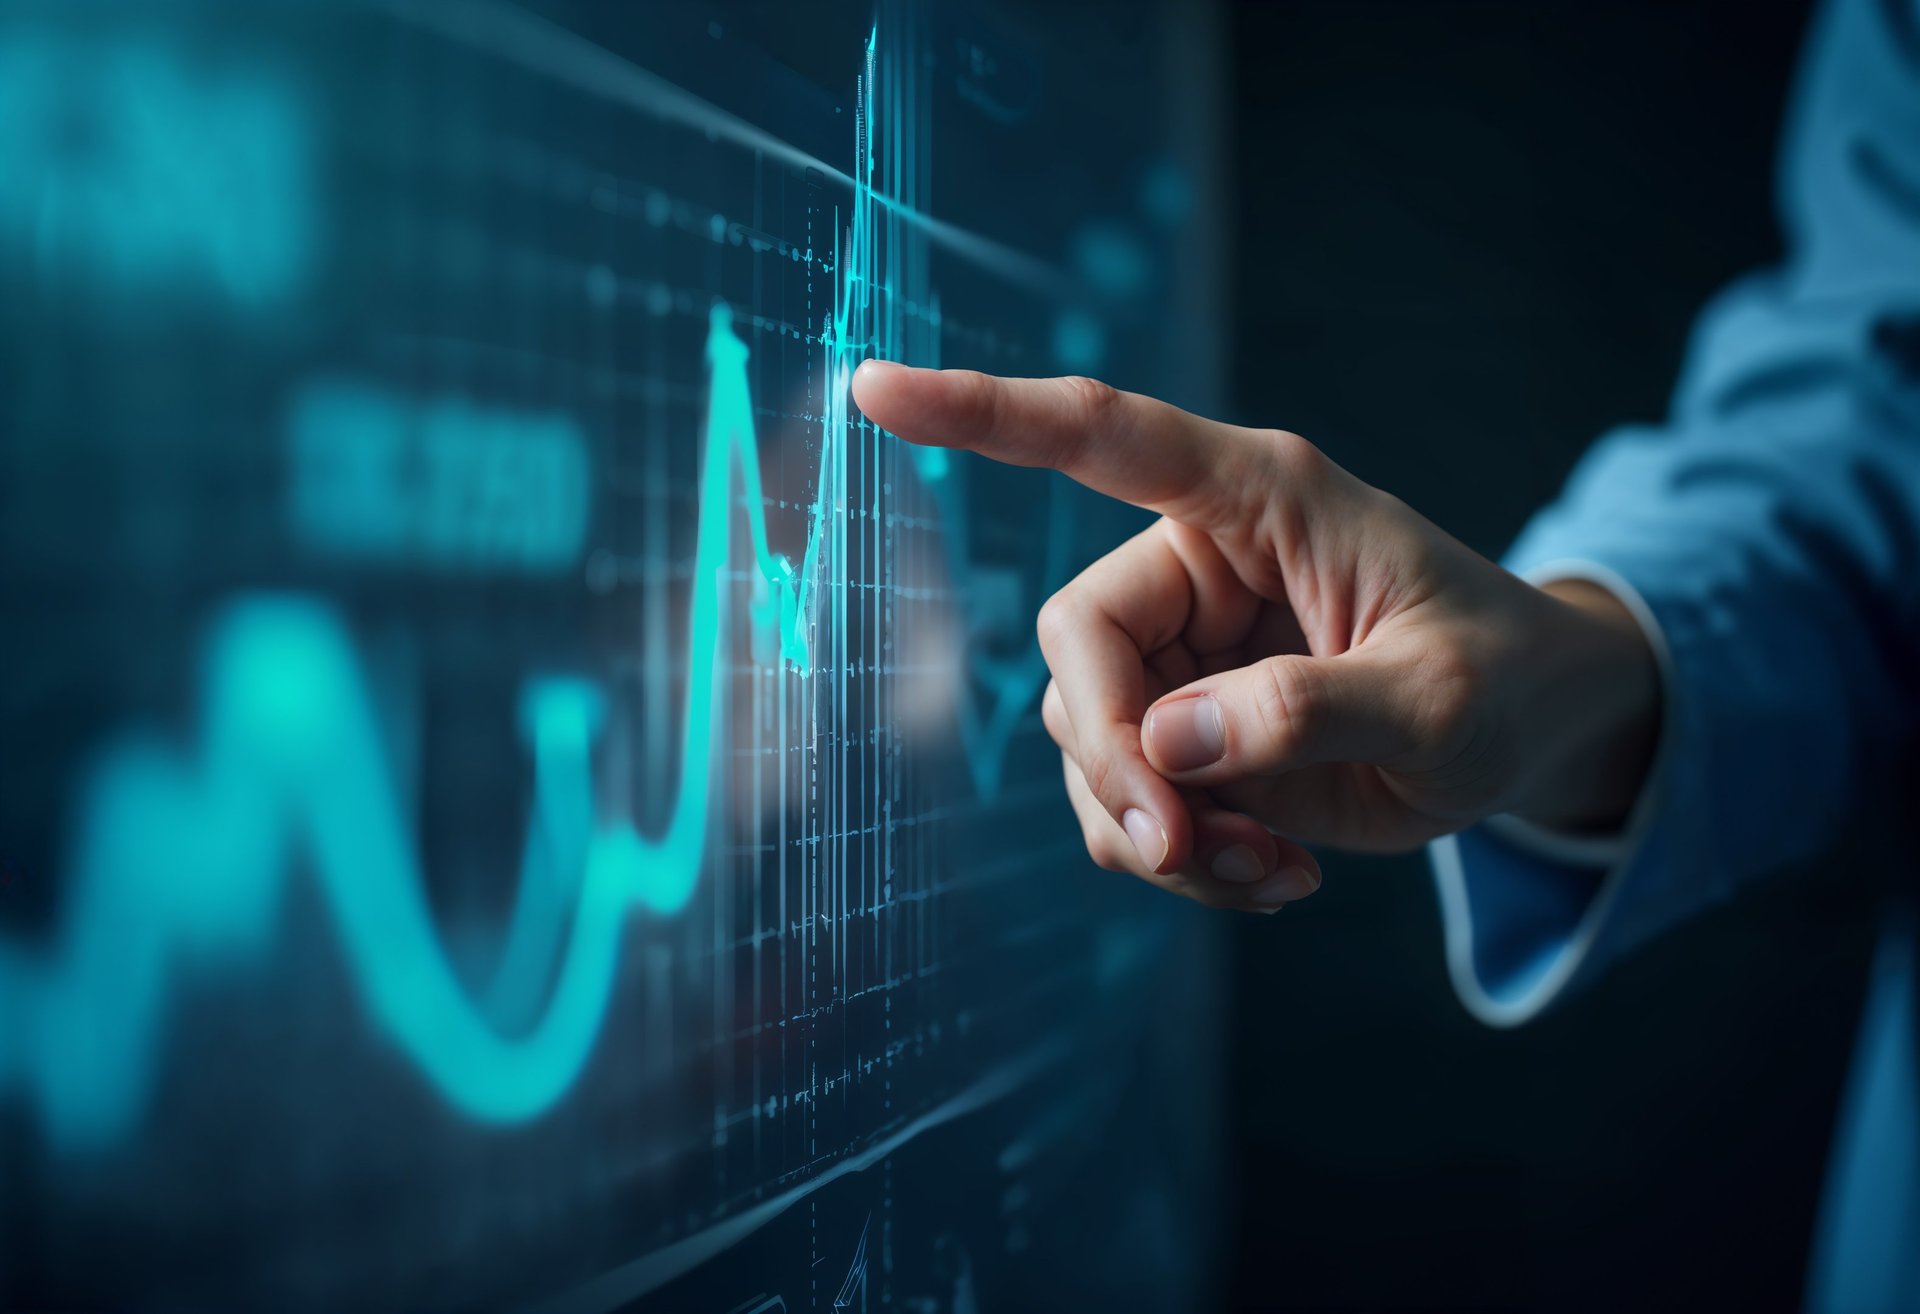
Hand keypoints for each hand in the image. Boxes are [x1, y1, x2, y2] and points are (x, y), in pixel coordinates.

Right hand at [851, 362, 1658, 912]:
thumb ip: (1310, 708)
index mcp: (1255, 498)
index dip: (983, 412)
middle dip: (1115, 763)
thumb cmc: (1501, 678)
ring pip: (1087, 742)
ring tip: (1268, 871)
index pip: (1100, 436)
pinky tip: (1272, 877)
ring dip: (1156, 832)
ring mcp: (1181, 654)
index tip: (874, 385)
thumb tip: (1169, 744)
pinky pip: (1124, 804)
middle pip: (1076, 649)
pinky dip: (1178, 862)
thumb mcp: (1439, 698)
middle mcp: (1196, 565)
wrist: (1530, 735)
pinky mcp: (1183, 732)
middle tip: (1185, 848)